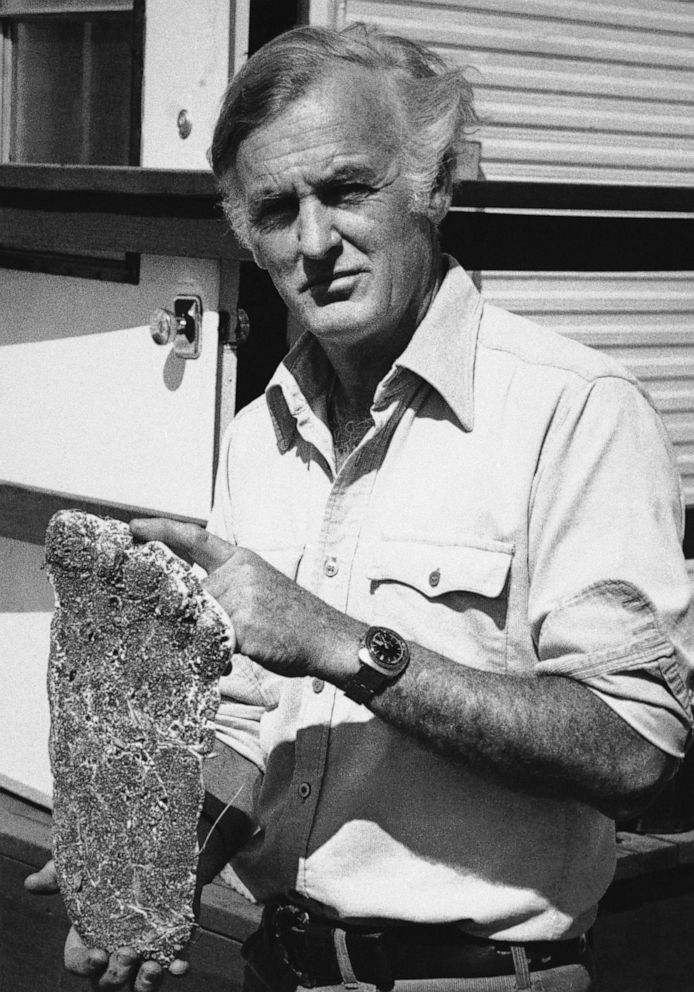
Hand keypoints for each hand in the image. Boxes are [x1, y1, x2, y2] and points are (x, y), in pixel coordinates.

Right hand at [25, 860, 188, 988]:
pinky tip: (181, 965)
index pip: (77, 963)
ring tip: (152, 966)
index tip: (100, 953)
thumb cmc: (111, 870)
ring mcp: (142, 955)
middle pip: (108, 983)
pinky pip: (172, 970)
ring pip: (138, 986)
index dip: (86, 964)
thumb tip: (31, 883)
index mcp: (87, 940)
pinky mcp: (170, 948)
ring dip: (144, 983)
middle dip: (117, 974)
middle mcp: (113, 955)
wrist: (153, 856)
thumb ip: (60, 876)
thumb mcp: (85, 869)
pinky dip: (176, 971)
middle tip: (129, 953)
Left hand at [130, 518, 361, 680]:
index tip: (132, 528)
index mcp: (241, 559)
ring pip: (199, 619)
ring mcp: (241, 596)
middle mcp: (238, 572)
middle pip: (190, 593)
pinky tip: (232, 659)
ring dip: (207, 639)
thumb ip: (226, 591)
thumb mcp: (260, 590)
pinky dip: (217, 655)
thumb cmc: (294, 620)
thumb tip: (190, 608)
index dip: (161, 530)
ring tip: (235, 647)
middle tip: (203, 630)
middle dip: (189, 616)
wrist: (329, 638)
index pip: (195, 538)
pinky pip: (212, 642)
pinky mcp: (243, 624)